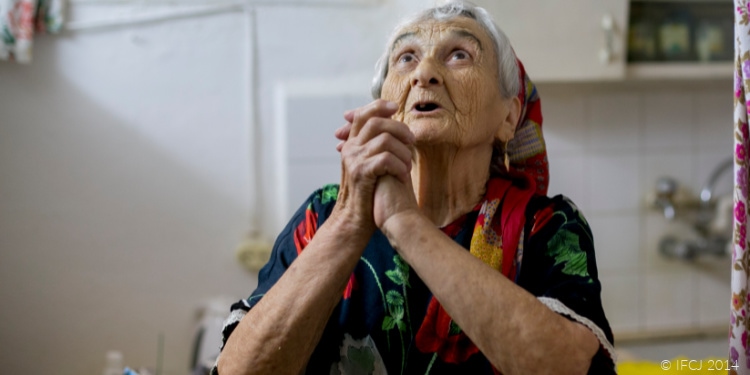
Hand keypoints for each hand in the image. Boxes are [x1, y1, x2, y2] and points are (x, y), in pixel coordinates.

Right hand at [333, 100, 414, 228]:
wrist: (356, 220)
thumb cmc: (370, 194)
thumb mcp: (372, 166)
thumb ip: (379, 148)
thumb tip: (399, 132)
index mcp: (352, 144)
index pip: (363, 114)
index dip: (380, 107)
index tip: (396, 109)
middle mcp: (350, 148)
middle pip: (375, 122)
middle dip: (399, 129)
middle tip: (411, 141)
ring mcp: (354, 160)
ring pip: (384, 139)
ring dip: (403, 152)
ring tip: (407, 166)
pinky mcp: (361, 173)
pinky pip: (385, 158)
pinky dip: (399, 166)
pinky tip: (402, 175)